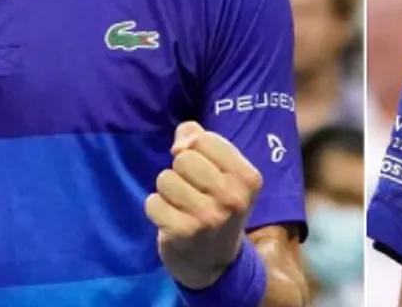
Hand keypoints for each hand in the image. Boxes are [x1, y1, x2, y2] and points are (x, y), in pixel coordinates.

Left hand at [144, 121, 263, 288]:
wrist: (214, 262)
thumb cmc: (216, 205)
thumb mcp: (222, 171)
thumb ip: (199, 140)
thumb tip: (179, 145)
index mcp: (248, 177)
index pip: (204, 140)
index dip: (195, 150)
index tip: (204, 170)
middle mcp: (233, 197)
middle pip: (183, 158)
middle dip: (180, 171)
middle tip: (192, 192)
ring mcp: (209, 217)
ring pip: (165, 179)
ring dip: (167, 191)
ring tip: (182, 206)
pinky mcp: (183, 233)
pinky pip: (152, 202)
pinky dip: (156, 209)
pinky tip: (171, 220)